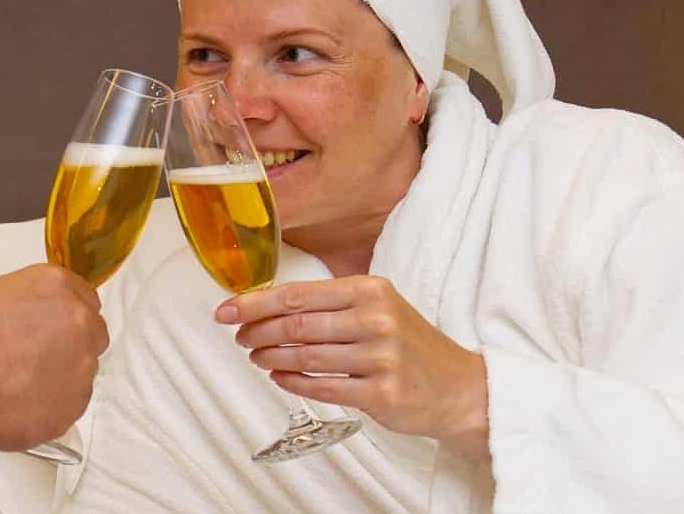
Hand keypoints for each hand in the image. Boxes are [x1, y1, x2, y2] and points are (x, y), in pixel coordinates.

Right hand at [0, 263, 106, 477]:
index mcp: (57, 286)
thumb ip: (33, 300)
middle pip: (93, 332)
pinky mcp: (76, 402)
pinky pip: (72, 400)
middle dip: (71, 344)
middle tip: (36, 357)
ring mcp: (82, 364)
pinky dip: (53, 402)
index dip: (65, 315)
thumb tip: (41, 316)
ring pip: (83, 369)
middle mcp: (78, 320)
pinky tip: (21, 401)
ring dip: (62, 374)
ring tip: (21, 383)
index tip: (52, 327)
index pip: (85, 297)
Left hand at [217, 276, 489, 461]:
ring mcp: (380, 357)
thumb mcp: (377, 308)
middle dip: (257, 332)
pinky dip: (292, 382)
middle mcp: (376, 319)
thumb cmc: (407, 344)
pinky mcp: (380, 393)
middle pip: (296, 326)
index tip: (225, 311)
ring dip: (270, 358)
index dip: (255, 303)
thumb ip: (329, 304)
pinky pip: (320, 387)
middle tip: (240, 338)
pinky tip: (278, 377)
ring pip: (304, 357)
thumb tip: (265, 304)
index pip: (298, 294)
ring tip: (257, 357)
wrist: (458, 387)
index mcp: (370, 290)